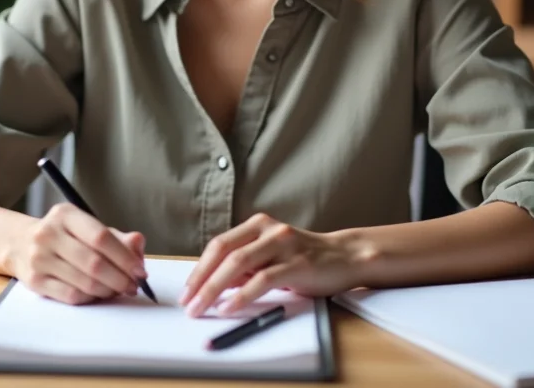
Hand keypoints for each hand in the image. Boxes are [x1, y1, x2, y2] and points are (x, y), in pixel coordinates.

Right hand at [8, 203, 146, 304]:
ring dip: (108, 290)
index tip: (140, 271)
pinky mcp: (34, 281)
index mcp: (65, 214)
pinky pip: (71, 296)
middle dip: (120, 278)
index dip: (125, 257)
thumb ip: (116, 236)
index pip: (101, 237)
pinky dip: (91, 298)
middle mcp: (49, 234)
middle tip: (133, 286)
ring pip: (84, 282)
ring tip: (118, 290)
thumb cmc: (63, 236)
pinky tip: (99, 294)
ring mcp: (39, 258)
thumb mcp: (86, 227)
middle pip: (94, 263)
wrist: (19, 243)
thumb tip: (138, 243)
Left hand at [180, 213, 364, 317]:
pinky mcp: (297, 263)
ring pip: (238, 264)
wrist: (346, 257)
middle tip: (187, 302)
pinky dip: (241, 295)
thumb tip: (215, 284)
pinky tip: (229, 308)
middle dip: (201, 279)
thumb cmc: (305, 260)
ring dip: (214, 289)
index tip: (187, 290)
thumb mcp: (271, 258)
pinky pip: (262, 279)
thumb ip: (246, 266)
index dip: (199, 267)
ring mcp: (283, 244)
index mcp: (258, 225)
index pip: (219, 244)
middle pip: (224, 252)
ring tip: (201, 308)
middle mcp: (268, 229)